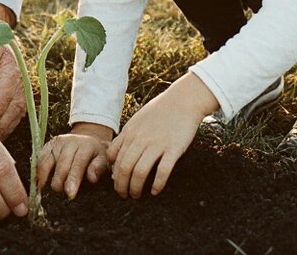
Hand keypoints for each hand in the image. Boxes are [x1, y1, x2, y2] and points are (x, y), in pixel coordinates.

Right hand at [37, 123, 111, 198]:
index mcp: (87, 145)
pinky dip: (39, 172)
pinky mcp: (47, 145)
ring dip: (47, 178)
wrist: (86, 140)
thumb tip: (92, 177)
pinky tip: (41, 183)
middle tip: (60, 194)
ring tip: (48, 191)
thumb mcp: (103, 160)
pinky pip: (40, 159)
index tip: (70, 193)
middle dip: (60, 182)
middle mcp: (70, 141)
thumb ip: (98, 168)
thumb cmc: (94, 155)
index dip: (73, 179)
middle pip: (62, 164)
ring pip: (48, 162)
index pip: (78, 163)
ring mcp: (57, 142)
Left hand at [107, 73, 217, 197]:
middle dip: (121, 186)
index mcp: (130, 132)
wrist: (183, 100)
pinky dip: (157, 184)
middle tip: (124, 195)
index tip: (117, 182)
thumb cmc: (160, 111)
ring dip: (136, 188)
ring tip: (136, 195)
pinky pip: (162, 171)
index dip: (113, 174)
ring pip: (140, 172)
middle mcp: (141, 139)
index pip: (114, 158)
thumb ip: (126, 137)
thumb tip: (115, 159)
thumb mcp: (137, 120)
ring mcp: (157, 144)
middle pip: (124, 168)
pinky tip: (155, 191)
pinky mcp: (173, 149)